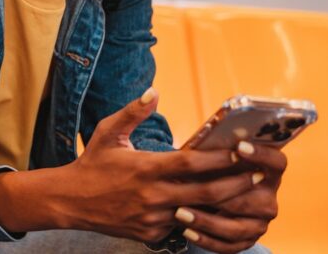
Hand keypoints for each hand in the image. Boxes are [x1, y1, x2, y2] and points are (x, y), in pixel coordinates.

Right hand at [60, 89, 260, 243]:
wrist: (69, 201)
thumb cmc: (92, 163)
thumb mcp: (107, 133)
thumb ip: (132, 112)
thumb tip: (153, 92)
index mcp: (145, 168)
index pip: (192, 163)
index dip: (219, 157)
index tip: (241, 150)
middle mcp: (152, 196)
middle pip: (206, 192)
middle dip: (236, 184)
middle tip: (258, 175)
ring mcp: (153, 218)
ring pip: (198, 213)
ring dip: (223, 204)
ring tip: (245, 193)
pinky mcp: (151, 234)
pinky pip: (180, 227)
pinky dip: (197, 218)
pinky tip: (214, 210)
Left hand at [173, 142, 286, 252]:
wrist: (209, 196)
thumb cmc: (211, 171)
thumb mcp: (215, 160)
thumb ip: (214, 153)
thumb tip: (200, 145)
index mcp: (268, 173)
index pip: (277, 162)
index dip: (262, 154)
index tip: (239, 147)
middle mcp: (269, 199)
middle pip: (252, 199)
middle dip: (221, 195)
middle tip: (194, 189)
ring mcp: (260, 223)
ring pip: (236, 227)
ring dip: (206, 221)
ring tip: (180, 212)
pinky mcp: (247, 241)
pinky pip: (227, 245)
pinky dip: (205, 239)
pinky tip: (186, 230)